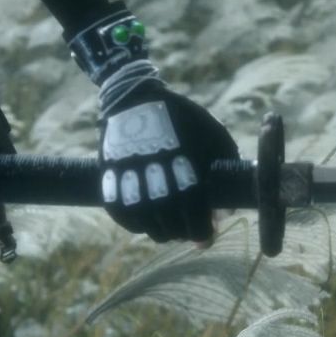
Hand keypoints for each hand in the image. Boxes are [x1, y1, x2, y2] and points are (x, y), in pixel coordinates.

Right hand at [97, 79, 239, 243]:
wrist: (135, 98)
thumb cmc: (182, 118)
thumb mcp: (213, 135)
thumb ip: (224, 171)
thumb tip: (225, 211)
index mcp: (184, 167)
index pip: (195, 216)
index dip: (202, 233)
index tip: (206, 238)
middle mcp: (155, 178)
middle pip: (171, 226)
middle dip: (184, 234)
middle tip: (189, 232)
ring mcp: (130, 180)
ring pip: (148, 226)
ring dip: (162, 232)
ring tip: (170, 228)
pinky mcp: (110, 181)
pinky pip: (124, 217)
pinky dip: (137, 225)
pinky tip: (148, 221)